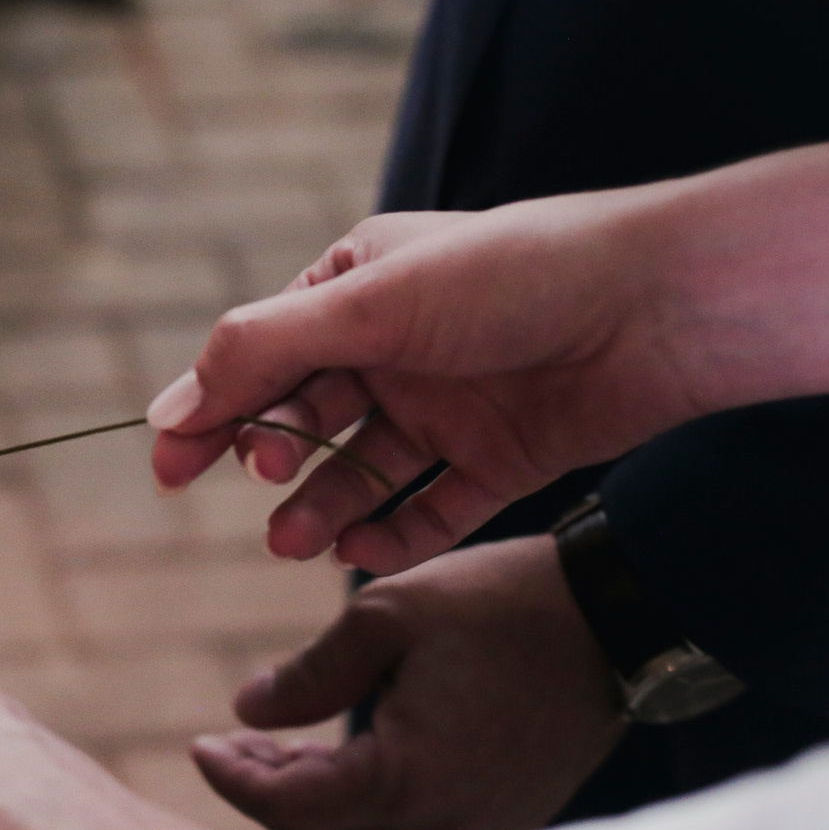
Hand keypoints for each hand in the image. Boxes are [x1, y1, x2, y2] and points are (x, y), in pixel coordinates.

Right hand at [146, 116, 828, 573]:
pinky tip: (357, 553)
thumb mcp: (369, 303)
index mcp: (357, 287)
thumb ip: (265, 351)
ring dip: (318, 506)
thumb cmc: (513, 277)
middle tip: (255, 480)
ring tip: (293, 541)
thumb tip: (172, 404)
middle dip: (266, 456)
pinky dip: (389, 534)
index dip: (208, 410)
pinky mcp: (500, 459)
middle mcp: (398, 348)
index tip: (170, 467)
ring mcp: (448, 407)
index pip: (259, 356)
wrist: (658, 308)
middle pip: (303, 417)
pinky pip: (428, 509)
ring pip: (358, 472)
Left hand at [193, 538, 625, 829]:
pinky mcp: (501, 825)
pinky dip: (365, 806)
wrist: (620, 621)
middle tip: (233, 743)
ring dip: (313, 802)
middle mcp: (440, 828)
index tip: (202, 744)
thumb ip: (307, 674)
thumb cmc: (501, 606)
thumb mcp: (386, 616)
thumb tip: (246, 711)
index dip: (231, 776)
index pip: (284, 806)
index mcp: (403, 780)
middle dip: (266, 792)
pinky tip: (344, 760)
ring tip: (280, 747)